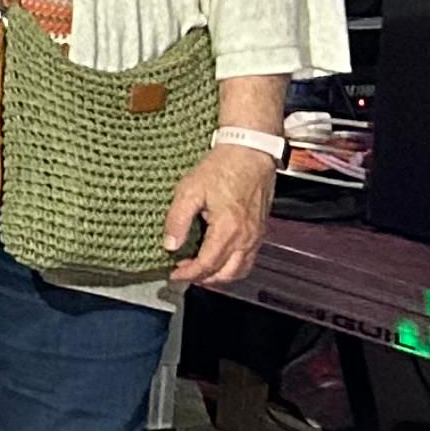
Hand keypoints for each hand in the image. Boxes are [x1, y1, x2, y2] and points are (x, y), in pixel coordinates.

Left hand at [165, 141, 277, 288]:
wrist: (250, 152)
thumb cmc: (221, 167)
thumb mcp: (189, 190)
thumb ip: (177, 220)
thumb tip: (170, 245)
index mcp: (228, 230)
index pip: (207, 265)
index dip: (188, 274)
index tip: (173, 273)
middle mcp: (246, 237)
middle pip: (226, 274)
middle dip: (203, 278)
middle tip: (184, 272)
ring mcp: (256, 235)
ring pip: (240, 270)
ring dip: (219, 275)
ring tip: (198, 268)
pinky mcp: (260, 229)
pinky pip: (248, 258)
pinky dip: (232, 265)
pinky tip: (217, 257)